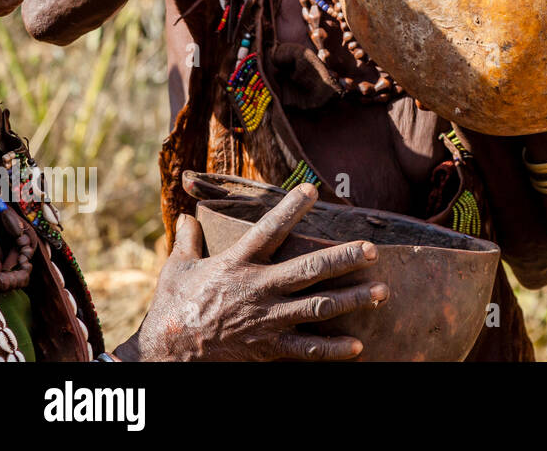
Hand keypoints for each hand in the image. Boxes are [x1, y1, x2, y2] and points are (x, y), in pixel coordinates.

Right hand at [113, 184, 388, 360]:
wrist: (164, 357)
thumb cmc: (171, 309)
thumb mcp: (176, 269)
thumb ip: (188, 240)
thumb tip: (187, 213)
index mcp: (236, 264)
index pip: (268, 230)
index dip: (290, 209)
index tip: (312, 189)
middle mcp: (257, 289)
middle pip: (309, 269)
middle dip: (344, 259)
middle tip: (373, 250)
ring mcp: (266, 320)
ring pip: (318, 307)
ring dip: (353, 300)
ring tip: (382, 292)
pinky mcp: (267, 350)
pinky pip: (306, 350)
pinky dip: (332, 349)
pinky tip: (358, 345)